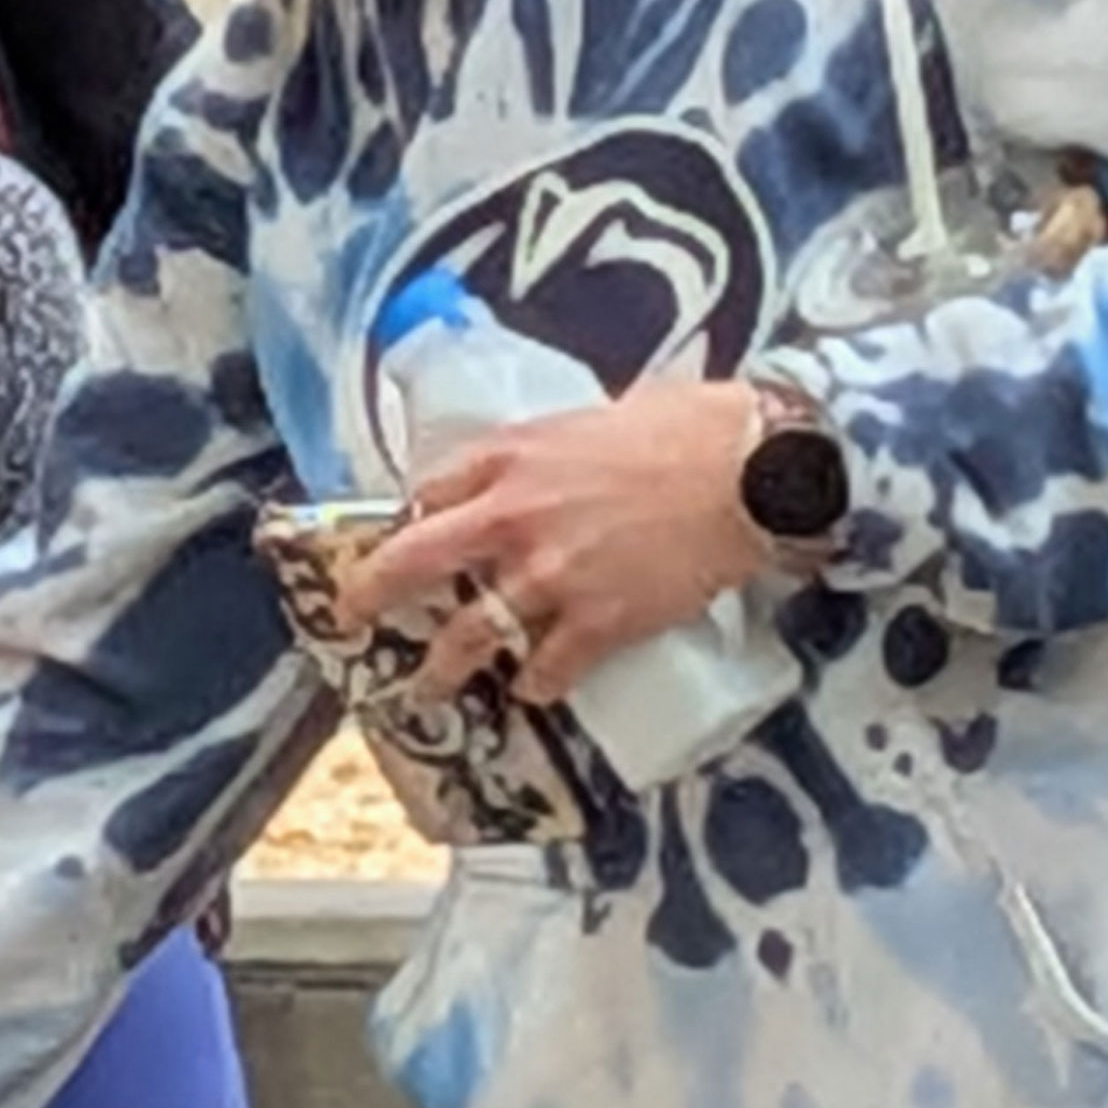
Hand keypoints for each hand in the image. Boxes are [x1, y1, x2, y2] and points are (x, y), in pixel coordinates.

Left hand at [340, 377, 768, 706]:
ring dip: (441, 669)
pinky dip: (535, 684)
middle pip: (413, 563)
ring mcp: (550, 577)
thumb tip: (546, 466)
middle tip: (352, 617)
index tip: (398, 539)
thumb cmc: (688, 426)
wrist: (755, 470)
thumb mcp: (595, 417)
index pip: (428, 493)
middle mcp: (513, 519)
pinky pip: (548, 669)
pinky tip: (533, 690)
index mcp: (510, 458)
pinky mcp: (598, 622)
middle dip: (371, 595)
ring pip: (468, 636)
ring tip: (426, 689)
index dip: (407, 520)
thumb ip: (553, 448)